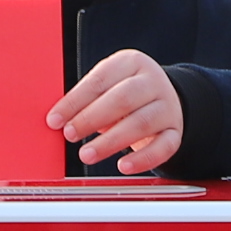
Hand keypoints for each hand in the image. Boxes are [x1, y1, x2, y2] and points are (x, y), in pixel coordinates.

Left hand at [49, 51, 184, 171]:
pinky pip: (164, 147)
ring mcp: (167, 107)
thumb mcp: (108, 87)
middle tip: (70, 134)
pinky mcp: (175, 131)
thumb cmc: (126, 94)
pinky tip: (124, 167)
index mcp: (131, 63)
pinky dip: (143, 159)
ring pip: (142, 123)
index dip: (75, 101)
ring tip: (88, 154)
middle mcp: (152, 82)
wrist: (166, 99)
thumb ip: (86, 100)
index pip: (100, 80)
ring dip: (111, 142)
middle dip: (92, 118)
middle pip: (123, 98)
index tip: (55, 120)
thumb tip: (58, 121)